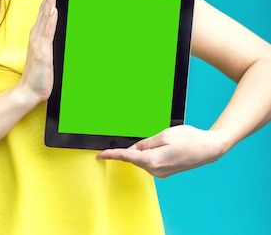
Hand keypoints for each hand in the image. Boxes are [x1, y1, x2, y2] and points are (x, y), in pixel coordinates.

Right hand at [18, 0, 57, 104]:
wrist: (28, 91)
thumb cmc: (39, 72)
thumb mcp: (46, 52)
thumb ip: (50, 38)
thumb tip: (57, 24)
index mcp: (38, 33)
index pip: (44, 9)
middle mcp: (36, 34)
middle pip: (43, 8)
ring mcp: (38, 42)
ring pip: (45, 17)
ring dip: (49, 1)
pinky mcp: (42, 51)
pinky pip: (47, 33)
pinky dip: (50, 20)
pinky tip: (53, 10)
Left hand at [97, 125, 225, 177]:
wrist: (208, 149)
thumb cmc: (189, 139)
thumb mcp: (165, 135)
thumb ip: (146, 143)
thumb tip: (134, 148)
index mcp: (153, 160)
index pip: (127, 157)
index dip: (112, 155)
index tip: (100, 154)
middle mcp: (156, 170)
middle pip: (135, 158)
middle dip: (132, 148)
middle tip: (149, 138)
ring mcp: (161, 173)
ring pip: (143, 159)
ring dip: (143, 150)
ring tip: (162, 140)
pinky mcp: (165, 171)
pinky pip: (151, 162)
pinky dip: (149, 154)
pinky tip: (160, 147)